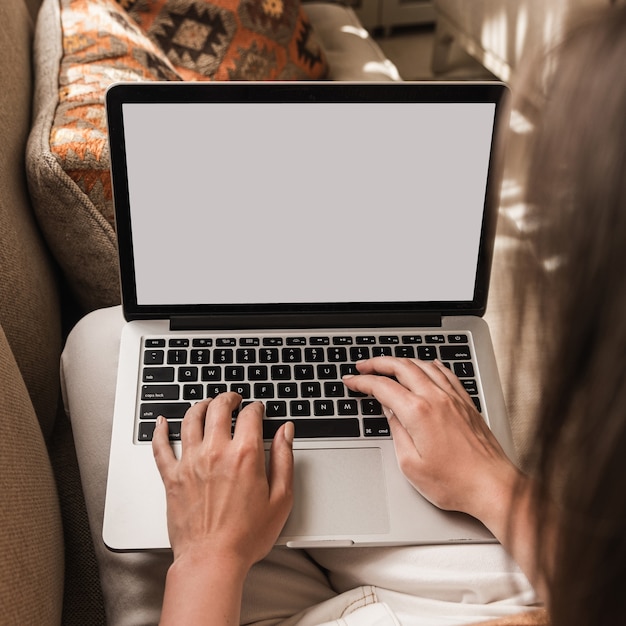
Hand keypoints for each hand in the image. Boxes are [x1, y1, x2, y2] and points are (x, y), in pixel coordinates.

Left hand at [152, 395, 293, 569]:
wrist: (212, 561)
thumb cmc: (246, 536)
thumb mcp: (281, 498)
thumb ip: (284, 459)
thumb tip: (286, 432)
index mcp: (245, 455)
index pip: (250, 415)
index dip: (256, 407)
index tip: (257, 408)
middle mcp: (216, 452)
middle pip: (218, 408)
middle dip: (228, 398)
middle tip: (233, 398)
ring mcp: (191, 462)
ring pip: (191, 419)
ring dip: (200, 405)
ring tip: (206, 403)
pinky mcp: (172, 477)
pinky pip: (160, 446)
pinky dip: (159, 431)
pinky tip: (161, 422)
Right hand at [342, 357, 519, 524]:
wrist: (492, 486)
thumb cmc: (454, 482)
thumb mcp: (410, 464)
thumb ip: (396, 432)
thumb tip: (390, 412)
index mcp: (418, 413)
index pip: (382, 387)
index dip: (362, 381)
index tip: (351, 380)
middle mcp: (436, 398)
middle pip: (401, 366)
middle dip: (378, 363)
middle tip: (363, 366)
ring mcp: (453, 398)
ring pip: (423, 364)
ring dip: (401, 361)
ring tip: (388, 365)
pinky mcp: (466, 402)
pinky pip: (445, 372)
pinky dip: (429, 365)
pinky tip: (425, 367)